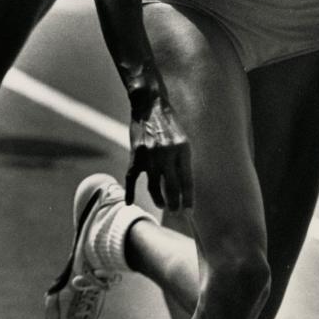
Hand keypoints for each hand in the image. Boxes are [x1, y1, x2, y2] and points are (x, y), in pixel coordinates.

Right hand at [125, 95, 192, 211]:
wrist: (149, 106)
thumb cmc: (169, 124)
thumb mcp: (182, 140)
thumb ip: (182, 161)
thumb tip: (184, 187)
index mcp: (182, 149)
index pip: (187, 181)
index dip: (188, 199)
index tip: (189, 211)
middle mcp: (167, 153)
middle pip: (172, 188)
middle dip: (175, 204)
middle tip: (176, 212)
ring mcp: (150, 155)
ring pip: (154, 187)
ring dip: (158, 200)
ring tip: (162, 205)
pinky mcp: (135, 155)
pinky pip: (132, 179)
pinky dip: (130, 192)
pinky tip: (130, 202)